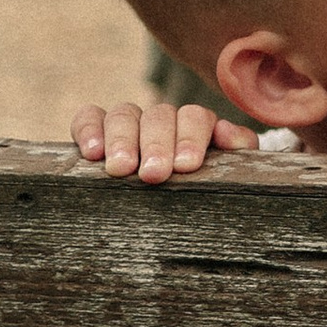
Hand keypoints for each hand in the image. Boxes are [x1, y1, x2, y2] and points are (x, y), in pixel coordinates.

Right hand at [74, 101, 259, 184]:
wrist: (171, 212)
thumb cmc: (203, 191)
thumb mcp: (226, 175)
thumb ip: (238, 151)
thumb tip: (226, 133)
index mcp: (196, 126)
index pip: (194, 117)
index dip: (190, 138)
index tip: (185, 167)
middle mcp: (162, 120)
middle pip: (158, 116)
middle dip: (157, 145)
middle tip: (153, 175)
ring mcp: (129, 122)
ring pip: (124, 114)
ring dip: (122, 140)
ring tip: (119, 169)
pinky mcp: (96, 129)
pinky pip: (89, 117)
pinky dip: (88, 129)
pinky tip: (91, 154)